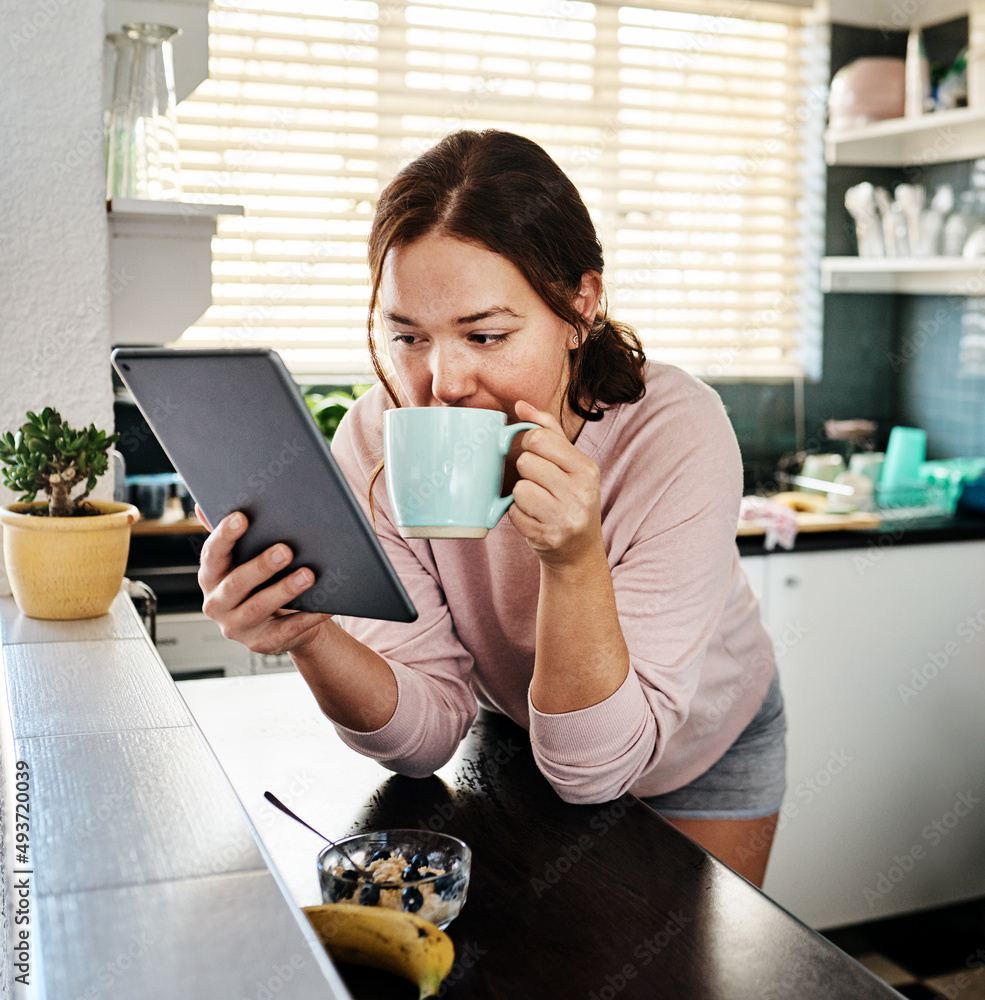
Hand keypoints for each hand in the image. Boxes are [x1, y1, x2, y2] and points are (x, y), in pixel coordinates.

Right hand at [195, 504, 331, 654]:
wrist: (280, 623)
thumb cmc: (262, 581)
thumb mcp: (243, 558)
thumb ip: (230, 535)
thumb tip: (204, 505)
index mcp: (211, 576)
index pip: (212, 554)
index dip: (224, 536)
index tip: (241, 517)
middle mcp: (217, 603)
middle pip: (236, 583)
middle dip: (261, 566)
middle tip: (285, 550)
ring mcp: (237, 626)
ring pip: (259, 607)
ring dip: (285, 590)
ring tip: (308, 574)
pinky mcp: (261, 643)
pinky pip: (286, 630)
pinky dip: (306, 617)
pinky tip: (324, 605)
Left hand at [508, 401, 603, 566]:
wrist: (579, 552)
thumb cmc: (571, 501)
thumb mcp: (571, 465)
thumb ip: (548, 431)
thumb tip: (521, 405)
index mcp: (586, 468)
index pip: (540, 439)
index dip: (528, 443)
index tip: (534, 454)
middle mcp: (581, 492)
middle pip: (526, 462)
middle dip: (525, 471)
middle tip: (539, 483)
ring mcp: (565, 517)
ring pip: (519, 488)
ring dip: (521, 495)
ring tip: (537, 503)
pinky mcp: (548, 537)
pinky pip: (514, 514)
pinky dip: (518, 515)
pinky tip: (534, 519)